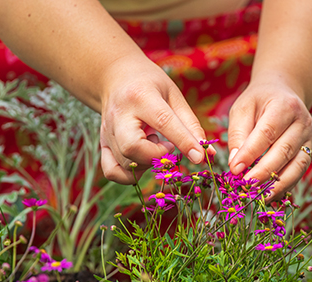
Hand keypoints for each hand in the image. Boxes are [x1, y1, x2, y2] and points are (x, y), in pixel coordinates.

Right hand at [99, 56, 213, 183]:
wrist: (115, 77)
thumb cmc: (150, 85)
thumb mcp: (174, 96)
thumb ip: (191, 125)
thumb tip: (207, 154)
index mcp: (141, 97)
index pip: (163, 122)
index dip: (184, 142)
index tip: (200, 157)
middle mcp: (119, 115)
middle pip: (132, 147)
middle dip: (157, 156)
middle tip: (169, 147)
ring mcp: (107, 132)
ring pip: (124, 162)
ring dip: (147, 163)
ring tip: (154, 146)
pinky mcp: (103, 144)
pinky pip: (112, 171)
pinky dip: (131, 175)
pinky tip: (142, 160)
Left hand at [227, 77, 311, 199]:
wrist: (283, 93)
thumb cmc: (259, 101)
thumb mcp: (243, 109)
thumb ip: (238, 134)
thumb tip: (235, 164)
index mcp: (285, 106)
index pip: (267, 133)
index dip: (250, 154)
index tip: (234, 170)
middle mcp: (303, 122)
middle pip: (284, 152)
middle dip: (263, 172)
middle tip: (245, 186)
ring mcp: (309, 138)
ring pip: (296, 166)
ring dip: (277, 184)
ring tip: (259, 196)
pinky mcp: (309, 151)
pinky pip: (299, 172)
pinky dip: (284, 185)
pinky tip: (269, 194)